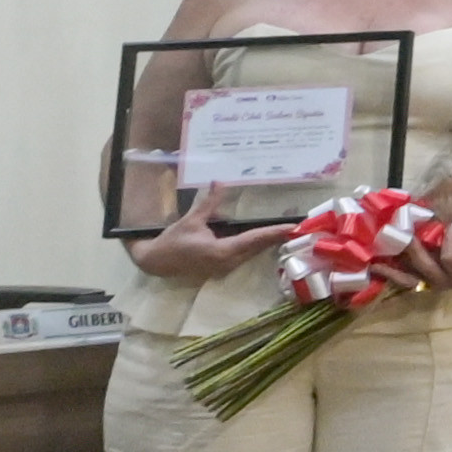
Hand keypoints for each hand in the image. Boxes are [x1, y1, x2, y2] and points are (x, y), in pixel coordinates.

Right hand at [136, 200, 298, 284]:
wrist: (155, 262)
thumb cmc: (172, 241)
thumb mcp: (191, 220)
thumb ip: (208, 203)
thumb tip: (220, 182)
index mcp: (221, 251)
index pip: (254, 239)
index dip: (273, 232)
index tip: (292, 227)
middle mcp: (228, 262)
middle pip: (258, 247)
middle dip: (276, 236)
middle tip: (296, 225)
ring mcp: (226, 268)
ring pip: (252, 253)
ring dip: (267, 242)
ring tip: (285, 230)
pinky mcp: (223, 268)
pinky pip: (244, 256)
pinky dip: (256, 246)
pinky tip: (266, 238)